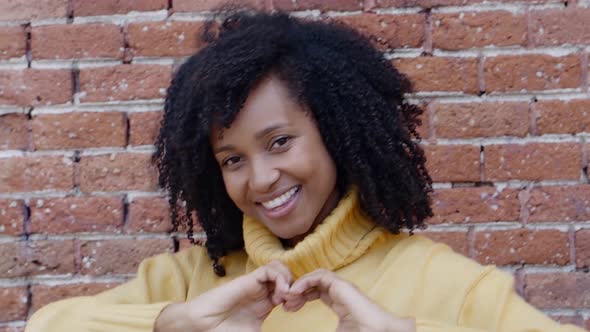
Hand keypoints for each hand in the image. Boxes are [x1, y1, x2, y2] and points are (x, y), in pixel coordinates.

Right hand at [162, 260, 291, 331]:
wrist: (203, 326)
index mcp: (266, 304)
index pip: (289, 291)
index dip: (297, 297)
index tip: (294, 309)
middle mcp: (263, 292)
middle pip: (287, 277)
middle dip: (296, 287)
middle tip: (293, 302)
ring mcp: (256, 285)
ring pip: (280, 269)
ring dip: (289, 279)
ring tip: (287, 296)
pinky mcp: (248, 279)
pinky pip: (270, 269)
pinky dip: (281, 276)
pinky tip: (281, 292)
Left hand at [284, 269, 414, 331]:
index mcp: (338, 302)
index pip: (315, 292)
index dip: (300, 297)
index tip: (288, 308)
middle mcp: (340, 291)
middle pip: (313, 283)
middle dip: (297, 290)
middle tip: (284, 302)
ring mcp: (341, 286)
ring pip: (316, 276)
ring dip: (300, 283)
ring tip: (288, 296)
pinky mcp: (341, 284)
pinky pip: (319, 276)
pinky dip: (305, 281)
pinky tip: (295, 292)